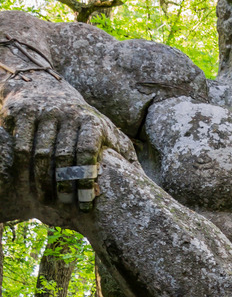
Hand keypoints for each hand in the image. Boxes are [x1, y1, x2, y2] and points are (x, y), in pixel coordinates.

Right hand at [2, 80, 135, 210]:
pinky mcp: (24, 116)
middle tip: (65, 206)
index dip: (86, 179)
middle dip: (64, 185)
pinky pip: (22, 147)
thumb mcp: (111, 134)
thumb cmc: (87, 123)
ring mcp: (44, 114)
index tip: (85, 204)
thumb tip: (144, 183)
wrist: (49, 91)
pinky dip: (24, 169)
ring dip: (43, 182)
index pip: (88, 153)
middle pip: (64, 156)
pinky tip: (29, 185)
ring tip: (47, 201)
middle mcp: (69, 115)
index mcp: (92, 122)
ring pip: (41, 154)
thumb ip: (127, 156)